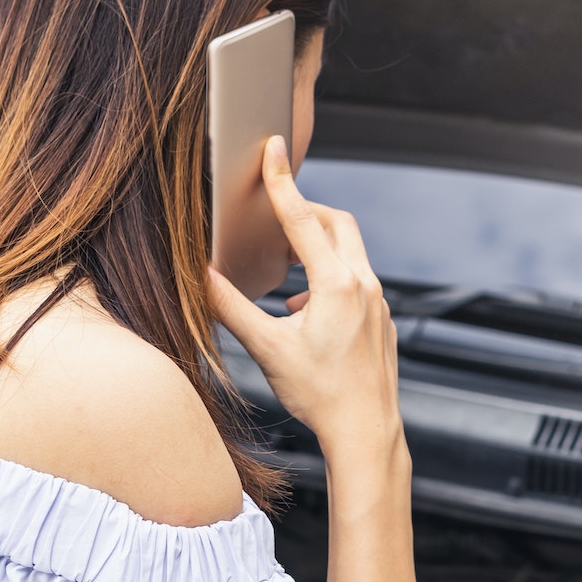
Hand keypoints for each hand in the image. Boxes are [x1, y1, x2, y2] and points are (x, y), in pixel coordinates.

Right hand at [209, 137, 405, 473]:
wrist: (366, 433)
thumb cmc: (319, 395)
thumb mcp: (267, 349)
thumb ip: (231, 307)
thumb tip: (199, 276)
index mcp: (336, 285)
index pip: (302, 219)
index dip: (282, 182)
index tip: (273, 148)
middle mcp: (365, 285)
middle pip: (336, 223)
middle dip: (305, 211)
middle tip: (274, 214)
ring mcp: (379, 302)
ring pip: (348, 251)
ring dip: (316, 246)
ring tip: (284, 264)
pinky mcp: (382, 319)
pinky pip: (356, 279)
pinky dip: (329, 275)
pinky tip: (302, 306)